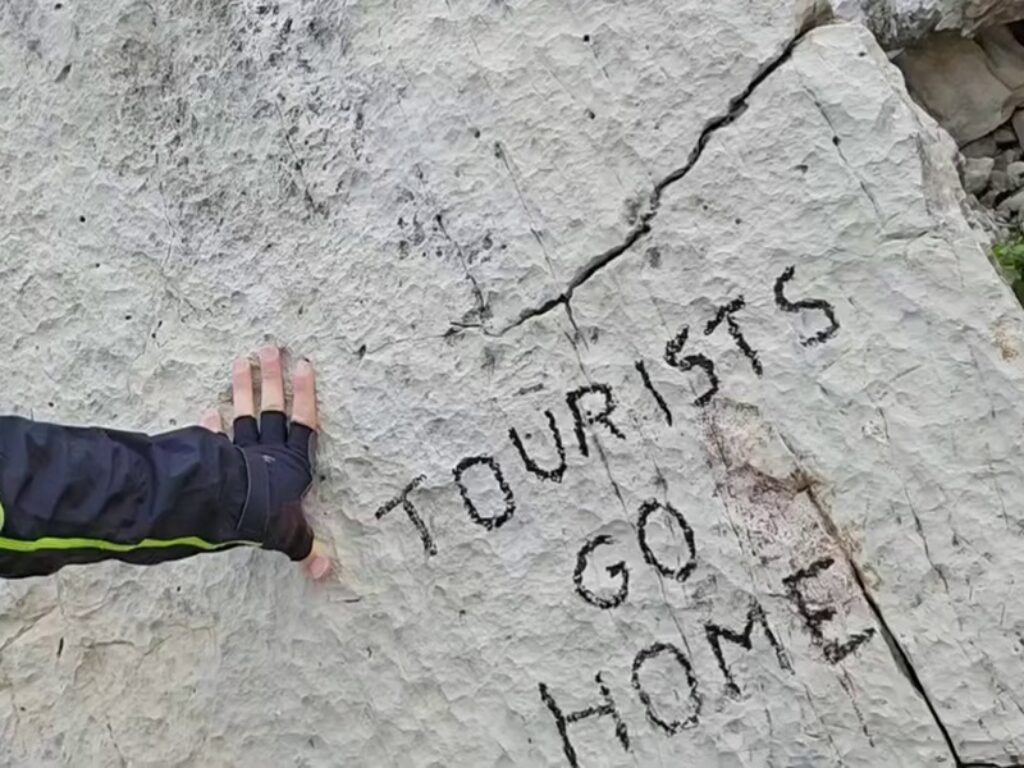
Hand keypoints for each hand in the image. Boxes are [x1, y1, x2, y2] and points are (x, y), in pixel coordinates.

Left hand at [200, 347, 331, 580]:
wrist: (225, 511)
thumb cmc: (264, 518)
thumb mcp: (290, 535)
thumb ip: (304, 547)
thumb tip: (325, 574)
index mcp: (292, 465)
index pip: (304, 423)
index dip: (306, 394)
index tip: (305, 365)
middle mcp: (268, 452)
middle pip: (273, 408)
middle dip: (273, 378)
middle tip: (270, 348)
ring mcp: (240, 451)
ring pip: (244, 413)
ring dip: (243, 388)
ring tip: (241, 359)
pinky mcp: (216, 458)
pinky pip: (213, 438)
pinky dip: (210, 426)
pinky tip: (207, 410)